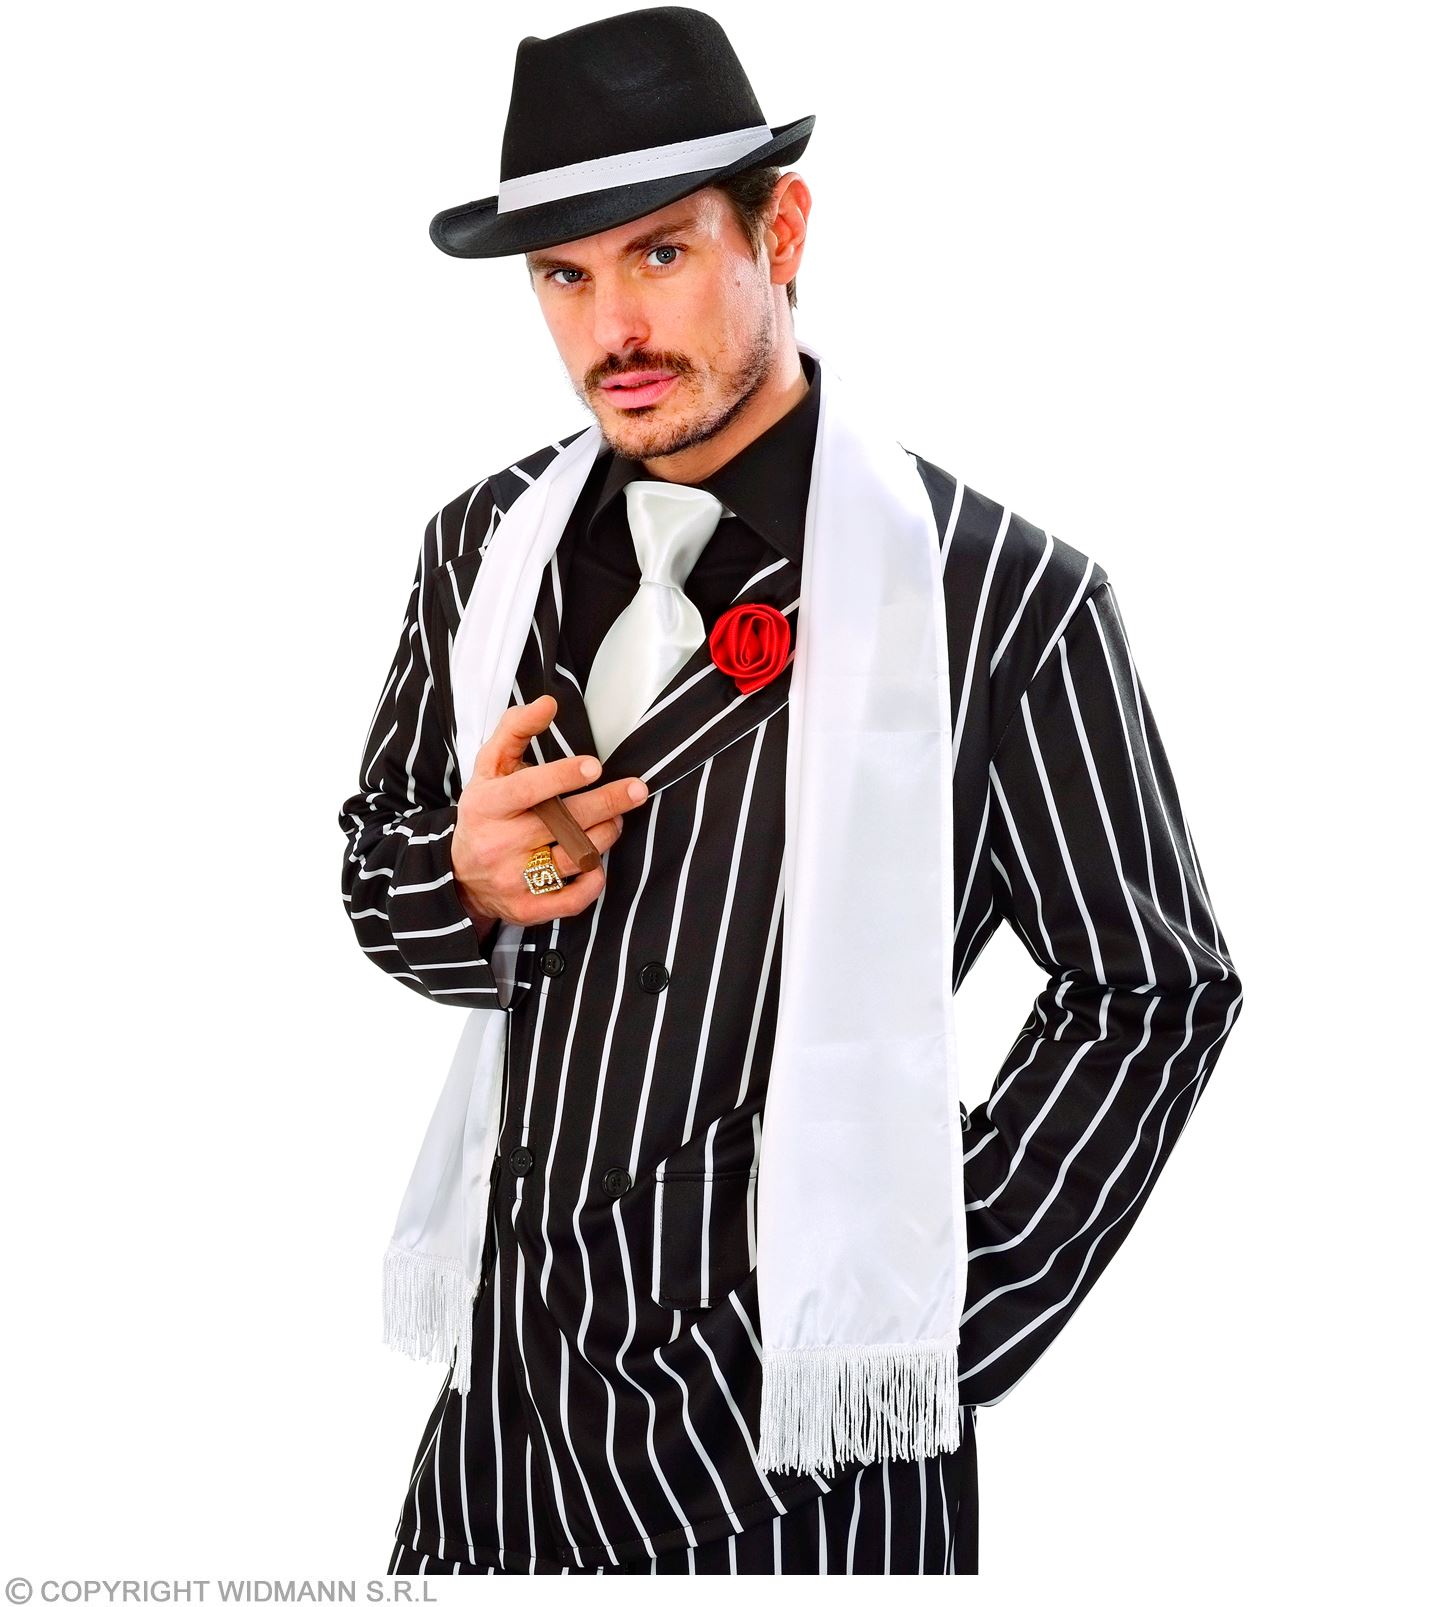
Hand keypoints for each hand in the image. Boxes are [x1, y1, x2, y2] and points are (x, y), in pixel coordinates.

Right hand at [451, 695, 648, 928]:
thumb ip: (516, 729)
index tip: (594, 766)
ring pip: (575, 858)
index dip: (561, 777)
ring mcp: (513, 880)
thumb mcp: (489, 767)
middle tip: (636, 789)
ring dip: (605, 835)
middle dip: (606, 805)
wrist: (458, 874)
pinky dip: (593, 880)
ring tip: (615, 819)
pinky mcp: (528, 909)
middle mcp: (498, 845)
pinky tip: (598, 863)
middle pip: (562, 825)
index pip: (526, 790)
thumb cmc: (485, 810)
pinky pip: (573, 899)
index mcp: (487, 805)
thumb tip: (548, 703)